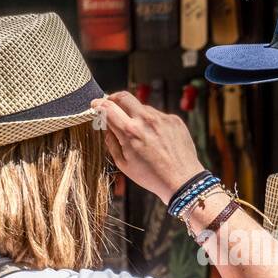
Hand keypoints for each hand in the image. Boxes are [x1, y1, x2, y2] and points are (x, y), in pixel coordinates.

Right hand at [90, 92, 204, 202]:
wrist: (182, 180)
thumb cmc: (151, 176)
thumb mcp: (123, 164)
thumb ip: (112, 142)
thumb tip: (106, 127)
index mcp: (130, 132)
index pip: (108, 108)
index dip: (98, 105)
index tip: (95, 105)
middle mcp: (145, 120)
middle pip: (124, 97)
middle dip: (113, 98)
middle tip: (110, 104)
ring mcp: (162, 118)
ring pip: (142, 107)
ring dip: (135, 114)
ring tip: (138, 133)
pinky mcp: (174, 120)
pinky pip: (158, 115)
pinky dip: (151, 122)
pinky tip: (155, 139)